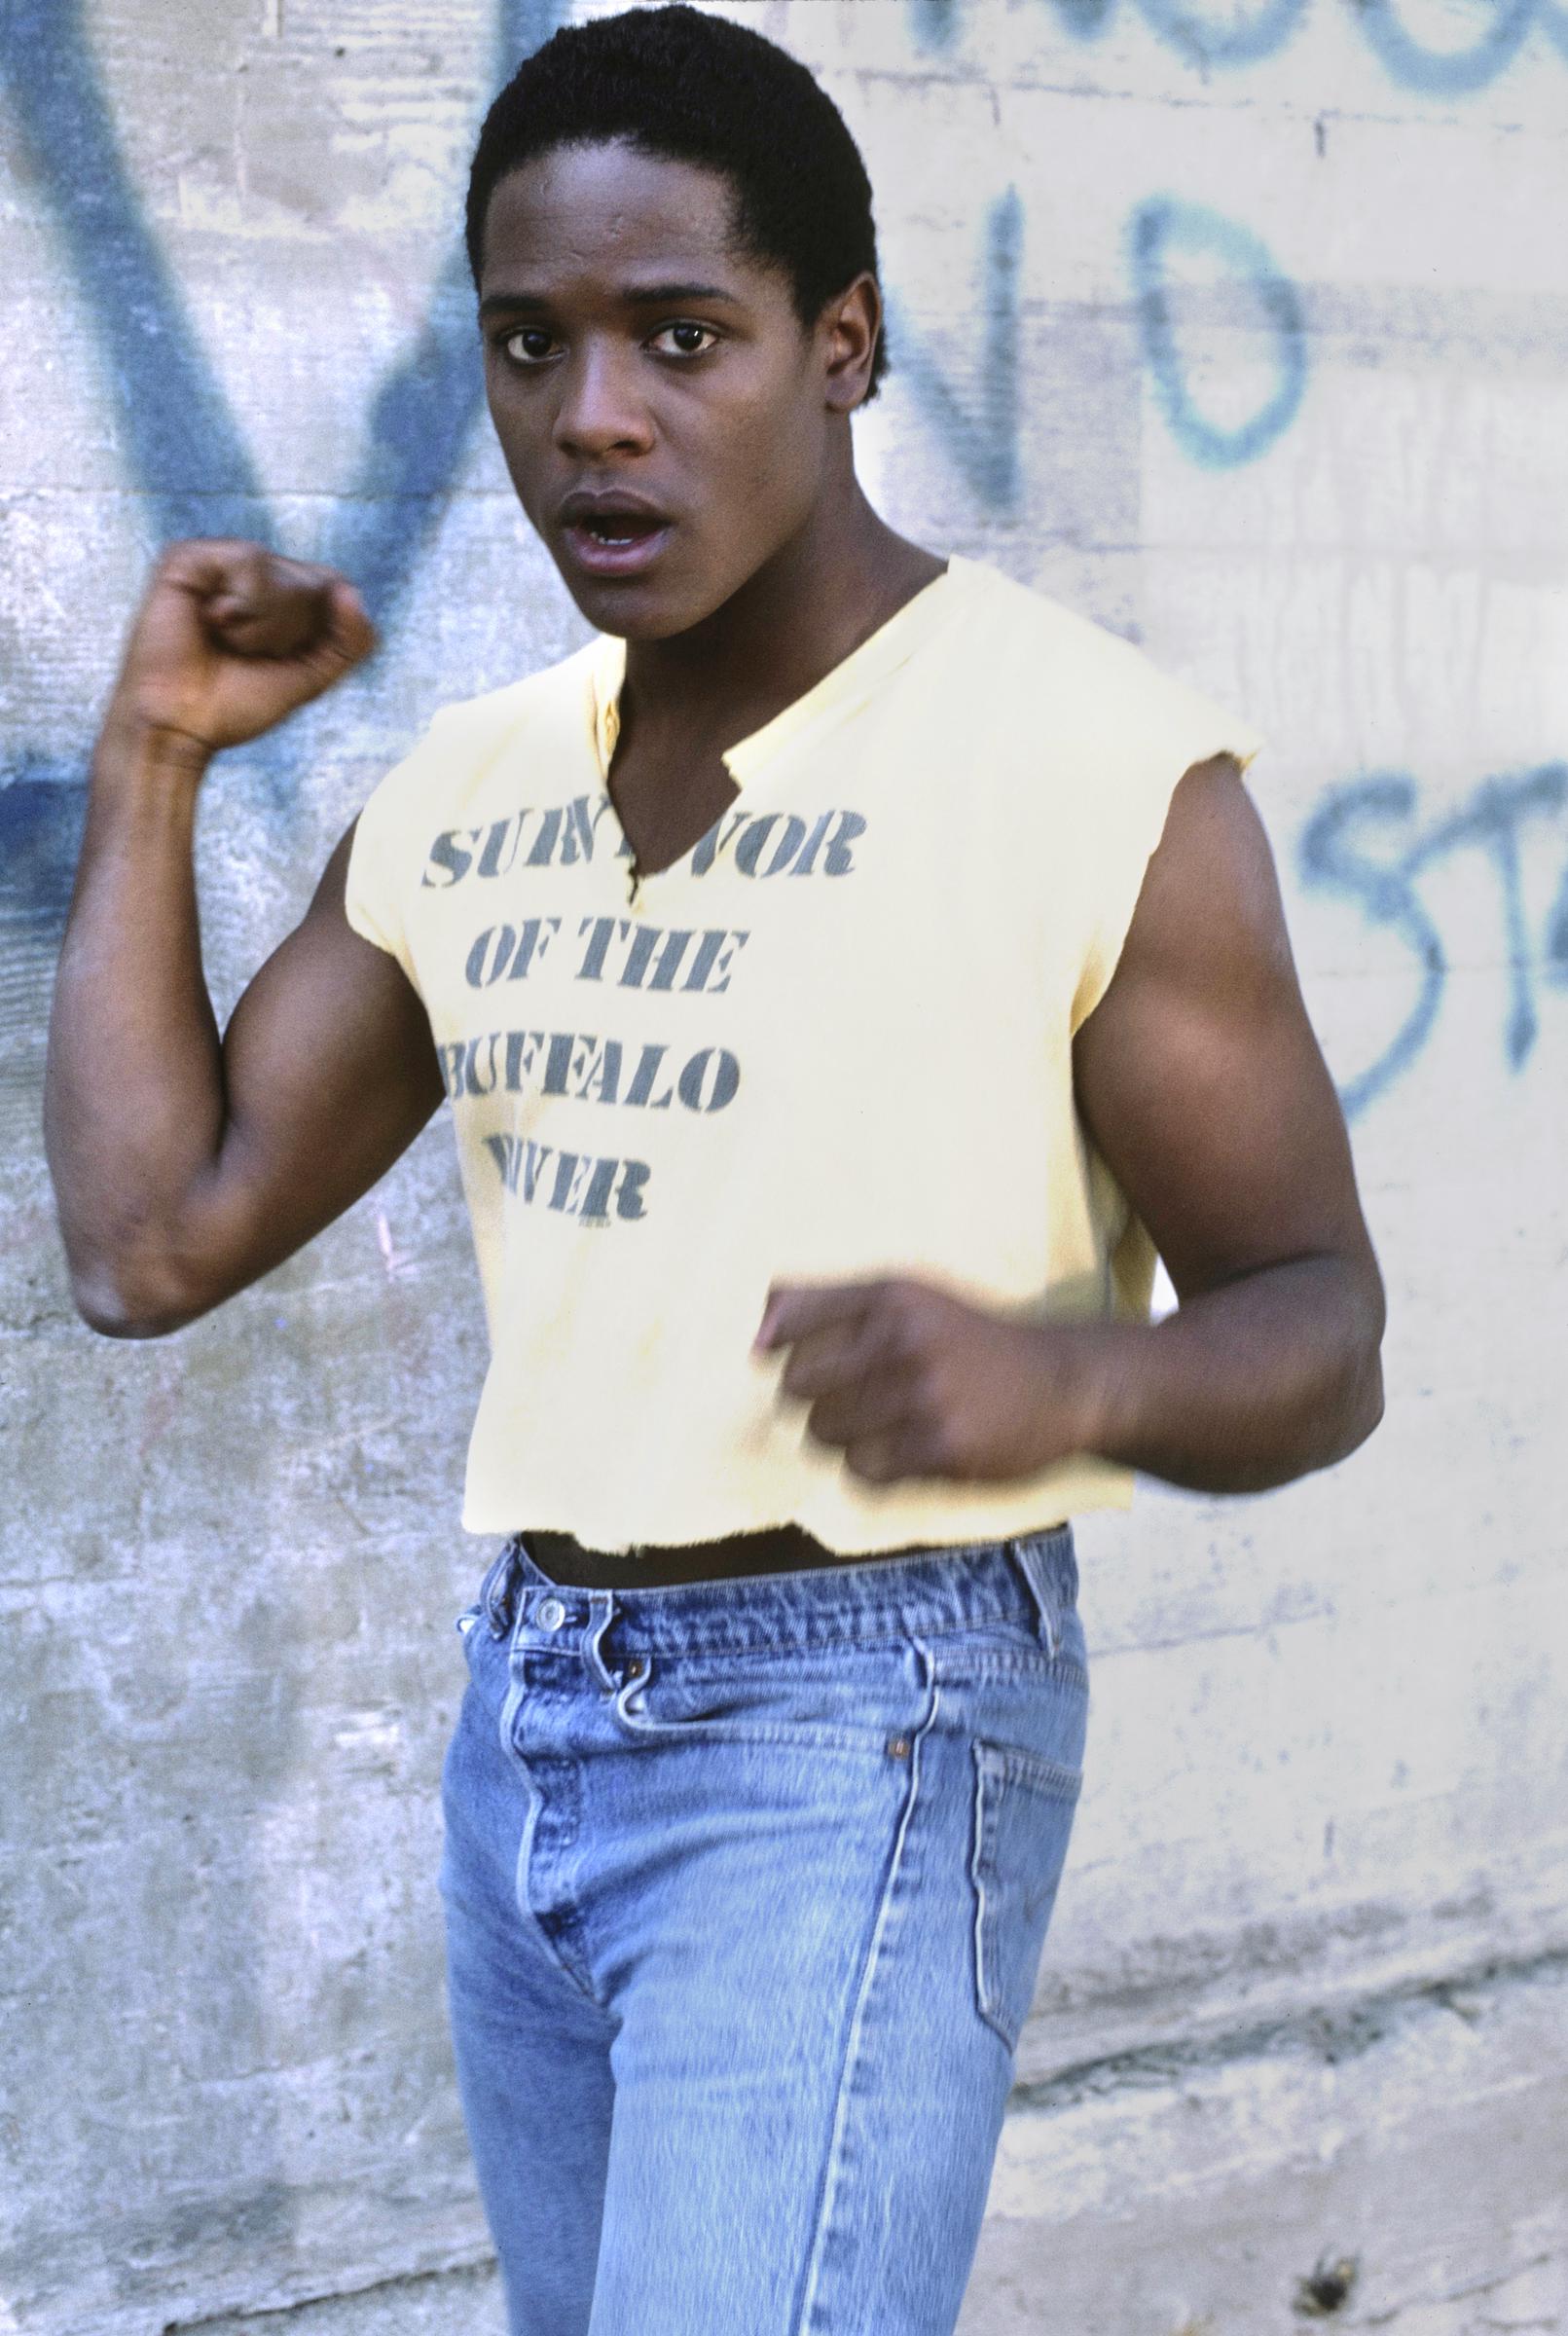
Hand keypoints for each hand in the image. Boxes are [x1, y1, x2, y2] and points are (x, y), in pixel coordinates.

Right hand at [107, 539, 376, 758]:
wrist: (181, 727)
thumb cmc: (237, 704)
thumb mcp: (312, 676)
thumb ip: (351, 641)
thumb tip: (349, 590)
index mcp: (279, 594)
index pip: (335, 588)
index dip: (317, 634)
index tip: (276, 660)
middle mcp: (251, 572)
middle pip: (314, 583)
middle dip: (289, 632)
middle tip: (243, 653)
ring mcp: (218, 562)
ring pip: (282, 572)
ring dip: (265, 625)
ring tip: (226, 639)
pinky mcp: (186, 558)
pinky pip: (248, 559)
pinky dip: (243, 602)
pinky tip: (211, 620)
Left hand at [753, 1274, 1108, 1486]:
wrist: (1060, 1382)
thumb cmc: (965, 1339)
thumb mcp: (907, 1295)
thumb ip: (827, 1300)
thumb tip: (755, 1336)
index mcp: (891, 1294)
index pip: (789, 1323)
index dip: (781, 1348)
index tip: (803, 1359)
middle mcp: (906, 1339)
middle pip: (796, 1386)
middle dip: (811, 1399)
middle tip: (847, 1397)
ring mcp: (925, 1397)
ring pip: (824, 1434)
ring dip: (840, 1437)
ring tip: (879, 1423)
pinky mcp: (942, 1450)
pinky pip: (862, 1472)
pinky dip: (871, 1467)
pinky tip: (902, 1449)